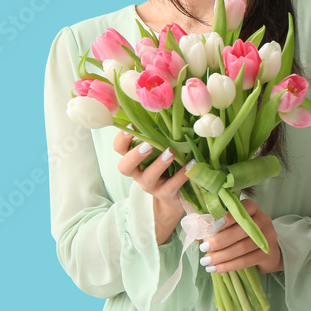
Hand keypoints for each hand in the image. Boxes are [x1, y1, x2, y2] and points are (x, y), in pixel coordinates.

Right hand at [113, 129, 189, 243]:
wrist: (174, 199)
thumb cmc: (166, 168)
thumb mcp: (160, 152)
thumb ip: (159, 137)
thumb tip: (168, 111)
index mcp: (134, 160)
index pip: (119, 149)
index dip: (122, 139)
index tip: (131, 126)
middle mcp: (138, 173)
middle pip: (125, 167)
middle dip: (134, 155)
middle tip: (148, 144)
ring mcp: (151, 186)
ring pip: (148, 177)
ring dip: (159, 164)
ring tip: (171, 152)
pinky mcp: (166, 195)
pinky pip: (171, 186)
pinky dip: (181, 174)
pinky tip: (191, 164)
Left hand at [199, 198, 282, 274]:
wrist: (269, 254)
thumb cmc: (244, 237)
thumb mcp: (233, 227)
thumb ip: (217, 227)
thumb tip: (198, 235)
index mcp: (253, 210)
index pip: (244, 207)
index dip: (229, 216)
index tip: (212, 226)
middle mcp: (263, 221)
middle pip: (241, 230)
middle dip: (219, 240)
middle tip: (203, 248)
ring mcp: (268, 237)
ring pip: (242, 247)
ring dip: (221, 256)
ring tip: (206, 261)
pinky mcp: (268, 254)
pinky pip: (246, 260)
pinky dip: (228, 265)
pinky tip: (216, 268)